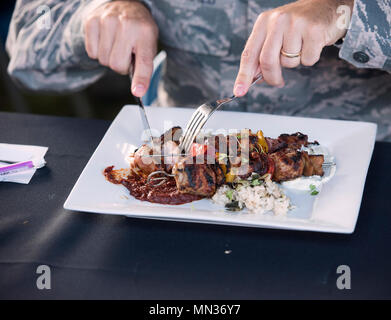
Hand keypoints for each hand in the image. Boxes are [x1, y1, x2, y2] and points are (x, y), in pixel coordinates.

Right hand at [84, 0, 157, 96]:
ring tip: (116, 44)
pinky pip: (91, 52)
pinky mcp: (91, 21)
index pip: (143, 62)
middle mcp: (126, 25)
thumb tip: (137, 90)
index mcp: (145, 33)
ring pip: (103, 60)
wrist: (125, 4)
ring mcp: (107, 21)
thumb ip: (143, 67)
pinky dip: (97, 51)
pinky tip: (105, 39)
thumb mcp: (148, 45)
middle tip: (126, 53)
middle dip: (121, 65)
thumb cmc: (138, 31)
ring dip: (109, 58)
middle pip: (117, 65)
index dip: (141, 78)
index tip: (138, 91)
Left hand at [234, 0, 353, 95]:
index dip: (243, 75)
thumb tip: (252, 78)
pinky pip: (307, 60)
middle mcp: (277, 20)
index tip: (239, 91)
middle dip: (272, 77)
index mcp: (263, 22)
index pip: (249, 54)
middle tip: (278, 82)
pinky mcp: (314, 30)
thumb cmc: (298, 24)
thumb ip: (262, 54)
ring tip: (301, 46)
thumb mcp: (275, 34)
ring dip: (295, 62)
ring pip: (288, 63)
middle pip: (267, 61)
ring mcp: (296, 24)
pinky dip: (310, 58)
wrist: (328, 6)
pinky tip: (312, 44)